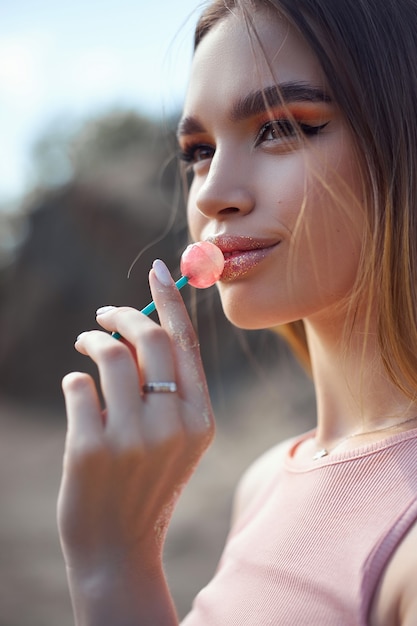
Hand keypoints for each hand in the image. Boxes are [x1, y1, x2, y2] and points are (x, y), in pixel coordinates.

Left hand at [57, 260, 214, 611]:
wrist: (120, 548)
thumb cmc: (146, 483)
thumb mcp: (175, 439)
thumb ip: (169, 388)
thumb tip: (138, 326)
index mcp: (201, 420)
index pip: (186, 345)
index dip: (170, 302)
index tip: (159, 269)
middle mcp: (174, 426)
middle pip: (149, 341)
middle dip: (121, 315)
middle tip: (102, 314)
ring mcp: (134, 439)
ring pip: (111, 356)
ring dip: (92, 341)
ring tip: (84, 345)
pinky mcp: (93, 450)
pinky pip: (78, 386)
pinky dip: (74, 381)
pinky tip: (78, 397)